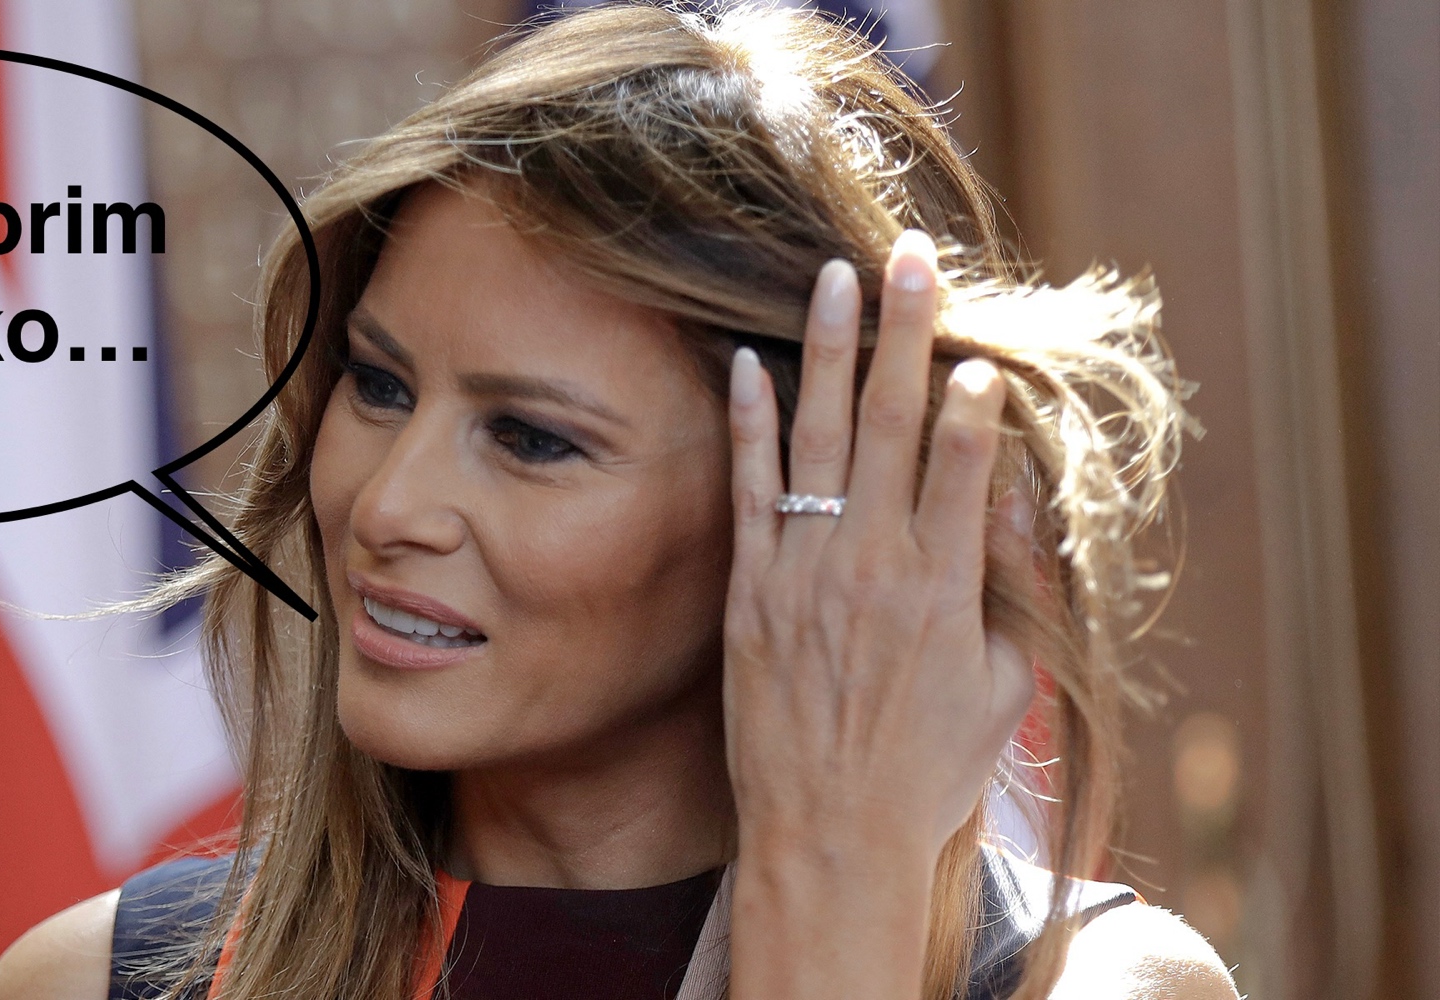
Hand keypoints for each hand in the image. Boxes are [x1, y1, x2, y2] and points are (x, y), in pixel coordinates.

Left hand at [721, 229, 1035, 868]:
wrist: (830, 833)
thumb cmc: (928, 770)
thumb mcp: (1003, 689)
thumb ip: (1013, 589)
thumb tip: (1016, 495)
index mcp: (947, 587)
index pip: (965, 460)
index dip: (972, 393)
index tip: (976, 341)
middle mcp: (875, 564)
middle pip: (895, 423)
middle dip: (906, 332)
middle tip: (911, 254)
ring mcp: (806, 572)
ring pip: (821, 437)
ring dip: (830, 350)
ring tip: (834, 274)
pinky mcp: (751, 591)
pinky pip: (750, 490)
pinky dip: (750, 424)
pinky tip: (746, 361)